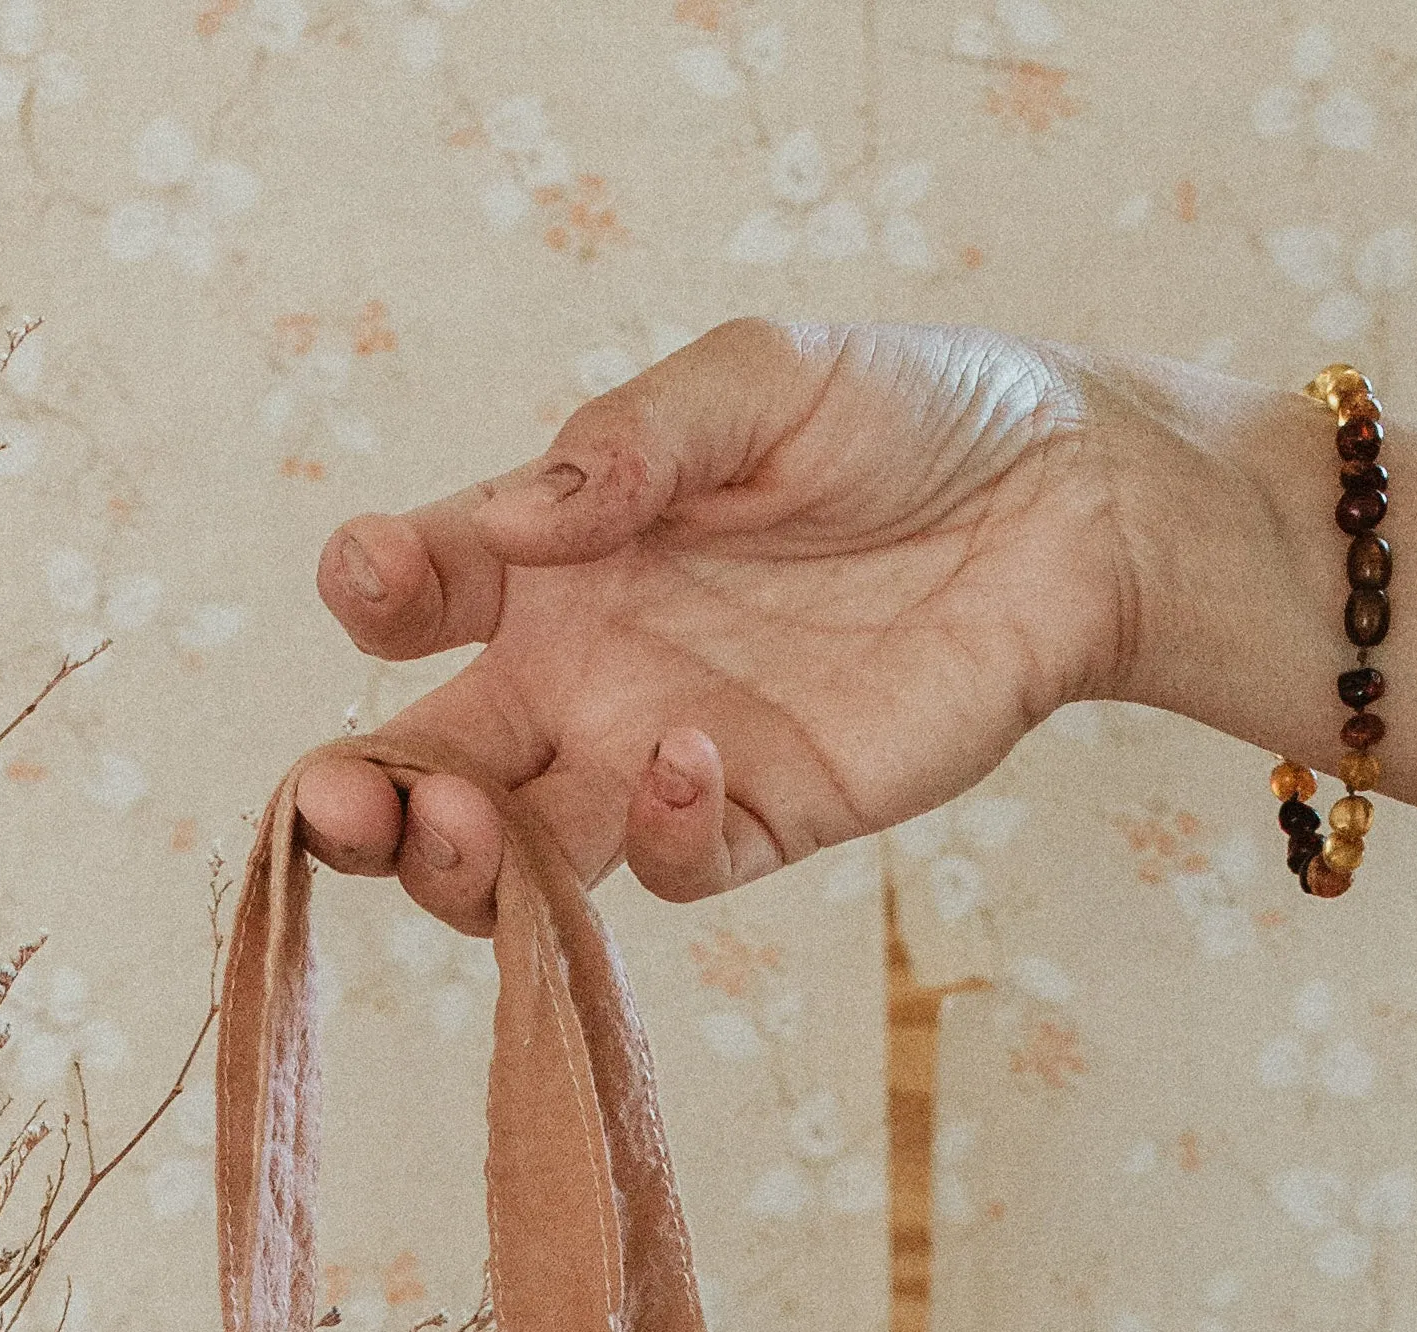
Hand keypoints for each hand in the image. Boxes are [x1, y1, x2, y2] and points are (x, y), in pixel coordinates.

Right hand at [291, 316, 1138, 923]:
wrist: (1067, 499)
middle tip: (349, 804)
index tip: (373, 580)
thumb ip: (639, 437)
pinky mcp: (759, 821)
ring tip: (468, 829)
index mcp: (555, 554)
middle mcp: (584, 673)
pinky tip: (682, 759)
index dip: (375, 594)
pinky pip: (667, 869)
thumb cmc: (906, 415)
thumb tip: (523, 515)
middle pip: (432, 768)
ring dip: (465, 870)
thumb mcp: (761, 378)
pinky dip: (651, 837)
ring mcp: (659, 757)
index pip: (421, 593)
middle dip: (365, 802)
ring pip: (518, 862)